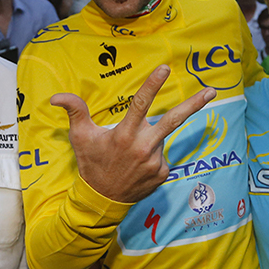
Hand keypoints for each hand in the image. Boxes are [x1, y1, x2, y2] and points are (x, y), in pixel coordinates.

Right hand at [52, 65, 215, 202]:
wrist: (102, 201)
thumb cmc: (91, 164)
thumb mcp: (80, 137)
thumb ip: (75, 112)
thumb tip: (56, 96)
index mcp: (124, 135)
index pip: (141, 104)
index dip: (153, 84)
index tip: (165, 68)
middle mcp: (143, 147)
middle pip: (172, 120)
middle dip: (194, 105)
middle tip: (212, 91)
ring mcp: (155, 162)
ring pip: (160, 139)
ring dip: (150, 139)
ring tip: (131, 155)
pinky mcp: (163, 173)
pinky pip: (162, 156)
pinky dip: (152, 155)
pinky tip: (138, 166)